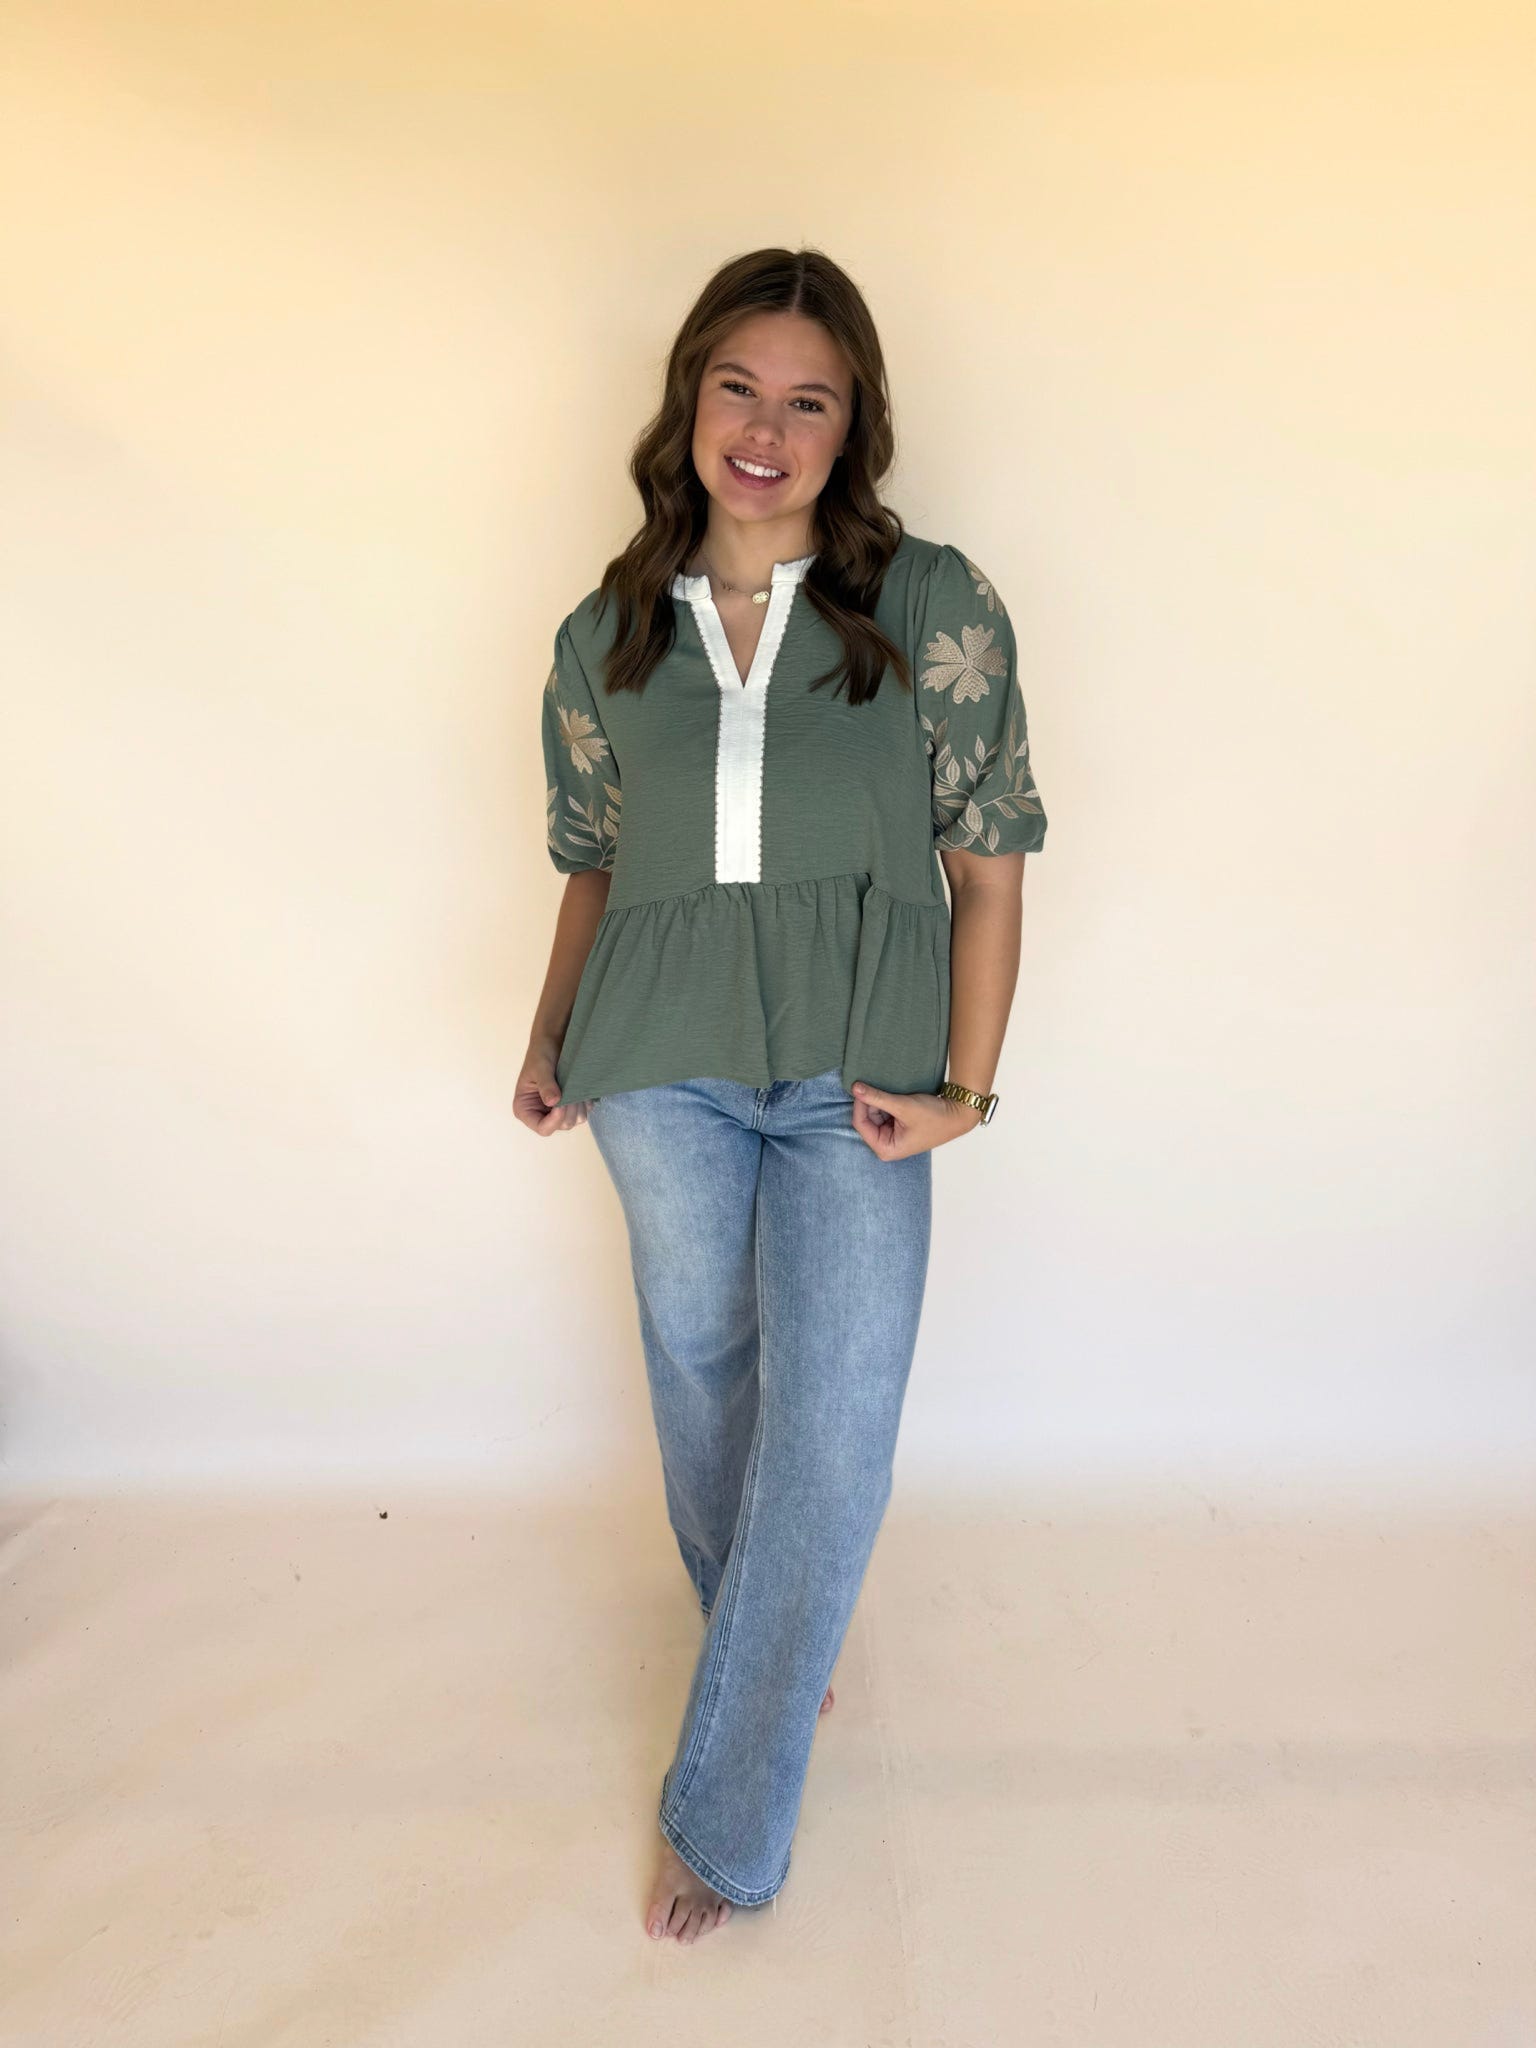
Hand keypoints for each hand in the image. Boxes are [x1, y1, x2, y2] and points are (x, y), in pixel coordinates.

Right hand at [515, 1040, 592, 1134]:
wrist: (553, 1040)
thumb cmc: (541, 1052)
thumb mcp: (540, 1067)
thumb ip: (546, 1085)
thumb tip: (553, 1102)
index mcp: (525, 1109)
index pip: (543, 1129)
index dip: (555, 1120)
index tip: (563, 1101)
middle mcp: (540, 1114)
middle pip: (562, 1126)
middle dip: (569, 1109)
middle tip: (571, 1089)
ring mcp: (556, 1111)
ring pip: (575, 1120)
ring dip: (578, 1105)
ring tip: (574, 1086)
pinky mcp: (569, 1105)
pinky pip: (583, 1112)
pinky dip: (584, 1101)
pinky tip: (580, 1087)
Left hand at [849, 1080, 982, 1158]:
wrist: (957, 1115)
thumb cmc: (933, 1116)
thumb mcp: (902, 1105)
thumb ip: (877, 1097)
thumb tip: (855, 1088)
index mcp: (885, 1149)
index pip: (860, 1123)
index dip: (860, 1104)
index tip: (862, 1086)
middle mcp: (885, 1146)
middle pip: (866, 1119)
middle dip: (871, 1104)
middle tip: (880, 1088)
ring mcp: (891, 1137)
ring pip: (874, 1114)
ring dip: (880, 1103)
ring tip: (894, 1094)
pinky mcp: (896, 1129)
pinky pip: (883, 1114)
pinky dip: (886, 1104)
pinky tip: (896, 1098)